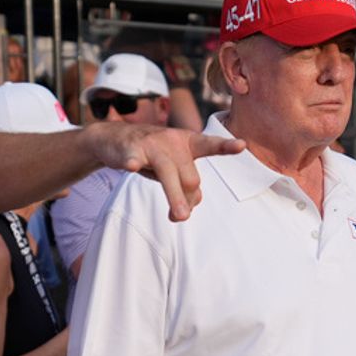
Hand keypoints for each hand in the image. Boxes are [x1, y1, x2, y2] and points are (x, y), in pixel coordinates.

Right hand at [81, 122, 244, 221]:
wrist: (112, 139)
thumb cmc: (151, 154)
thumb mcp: (172, 168)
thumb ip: (186, 183)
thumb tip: (194, 204)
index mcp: (186, 143)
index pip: (209, 145)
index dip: (226, 146)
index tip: (242, 146)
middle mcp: (172, 141)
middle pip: (190, 177)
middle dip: (188, 199)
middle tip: (180, 215)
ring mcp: (151, 144)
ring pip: (168, 174)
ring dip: (175, 195)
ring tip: (179, 217)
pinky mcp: (130, 150)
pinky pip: (134, 159)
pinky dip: (133, 163)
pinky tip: (132, 166)